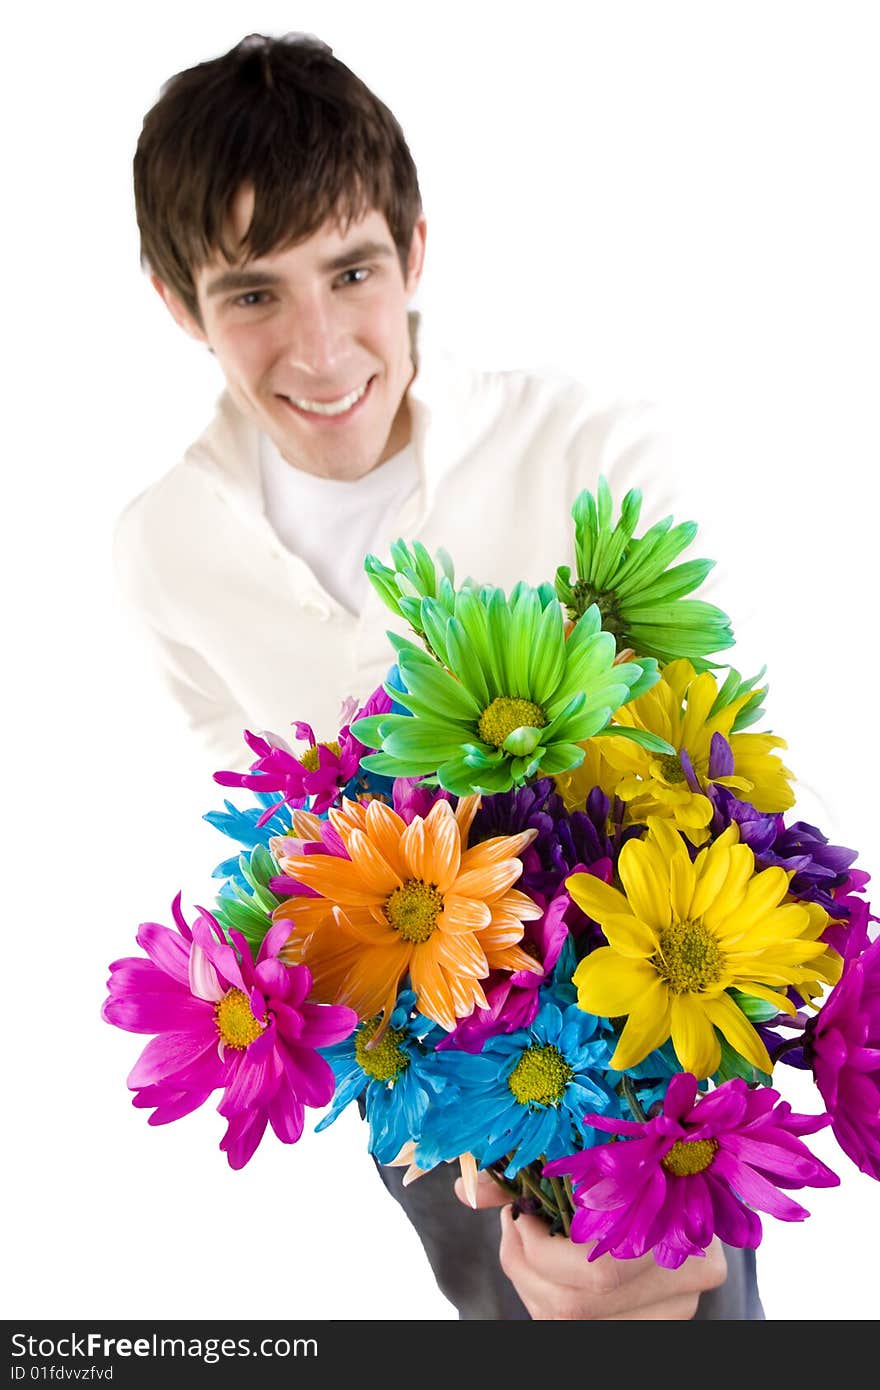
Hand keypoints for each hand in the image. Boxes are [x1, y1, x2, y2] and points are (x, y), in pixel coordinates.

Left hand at [454, 1169, 727, 1319]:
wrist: (690, 1159)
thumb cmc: (641, 1142)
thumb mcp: (599, 1140)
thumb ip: (533, 1168)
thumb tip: (468, 1190)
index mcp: (683, 1224)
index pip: (598, 1271)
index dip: (540, 1248)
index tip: (519, 1211)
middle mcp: (692, 1274)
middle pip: (580, 1304)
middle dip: (526, 1263)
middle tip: (514, 1224)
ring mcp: (678, 1303)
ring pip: (576, 1321)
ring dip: (533, 1280)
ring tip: (528, 1238)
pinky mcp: (659, 1316)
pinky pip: (586, 1323)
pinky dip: (551, 1293)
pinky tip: (549, 1261)